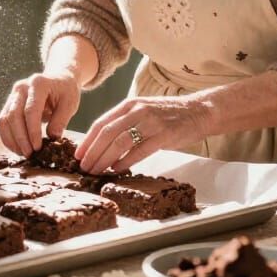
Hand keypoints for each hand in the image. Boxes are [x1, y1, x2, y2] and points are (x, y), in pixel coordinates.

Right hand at [0, 70, 80, 155]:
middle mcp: (21, 87)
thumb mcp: (69, 103)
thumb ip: (61, 120)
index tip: (38, 147)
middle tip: (30, 154)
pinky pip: (2, 122)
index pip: (30, 110)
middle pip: (14, 115)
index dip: (32, 131)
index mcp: (38, 83)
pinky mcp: (8, 104)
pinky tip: (17, 148)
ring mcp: (13, 95)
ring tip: (24, 154)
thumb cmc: (65, 91)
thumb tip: (52, 138)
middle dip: (21, 138)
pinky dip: (8, 137)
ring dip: (12, 140)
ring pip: (4, 120)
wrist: (58, 79)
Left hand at [75, 94, 210, 173]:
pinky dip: (126, 161)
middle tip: (83, 167)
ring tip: (96, 171)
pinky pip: (140, 150)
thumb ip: (124, 122)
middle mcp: (137, 111)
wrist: (198, 111)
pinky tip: (117, 170)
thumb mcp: (142, 111)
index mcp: (129, 105)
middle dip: (92, 152)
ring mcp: (150, 122)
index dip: (87, 140)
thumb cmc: (168, 115)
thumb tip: (101, 143)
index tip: (78, 155)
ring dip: (105, 159)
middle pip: (107, 133)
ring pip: (120, 142)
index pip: (101, 123)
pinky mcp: (164, 134)